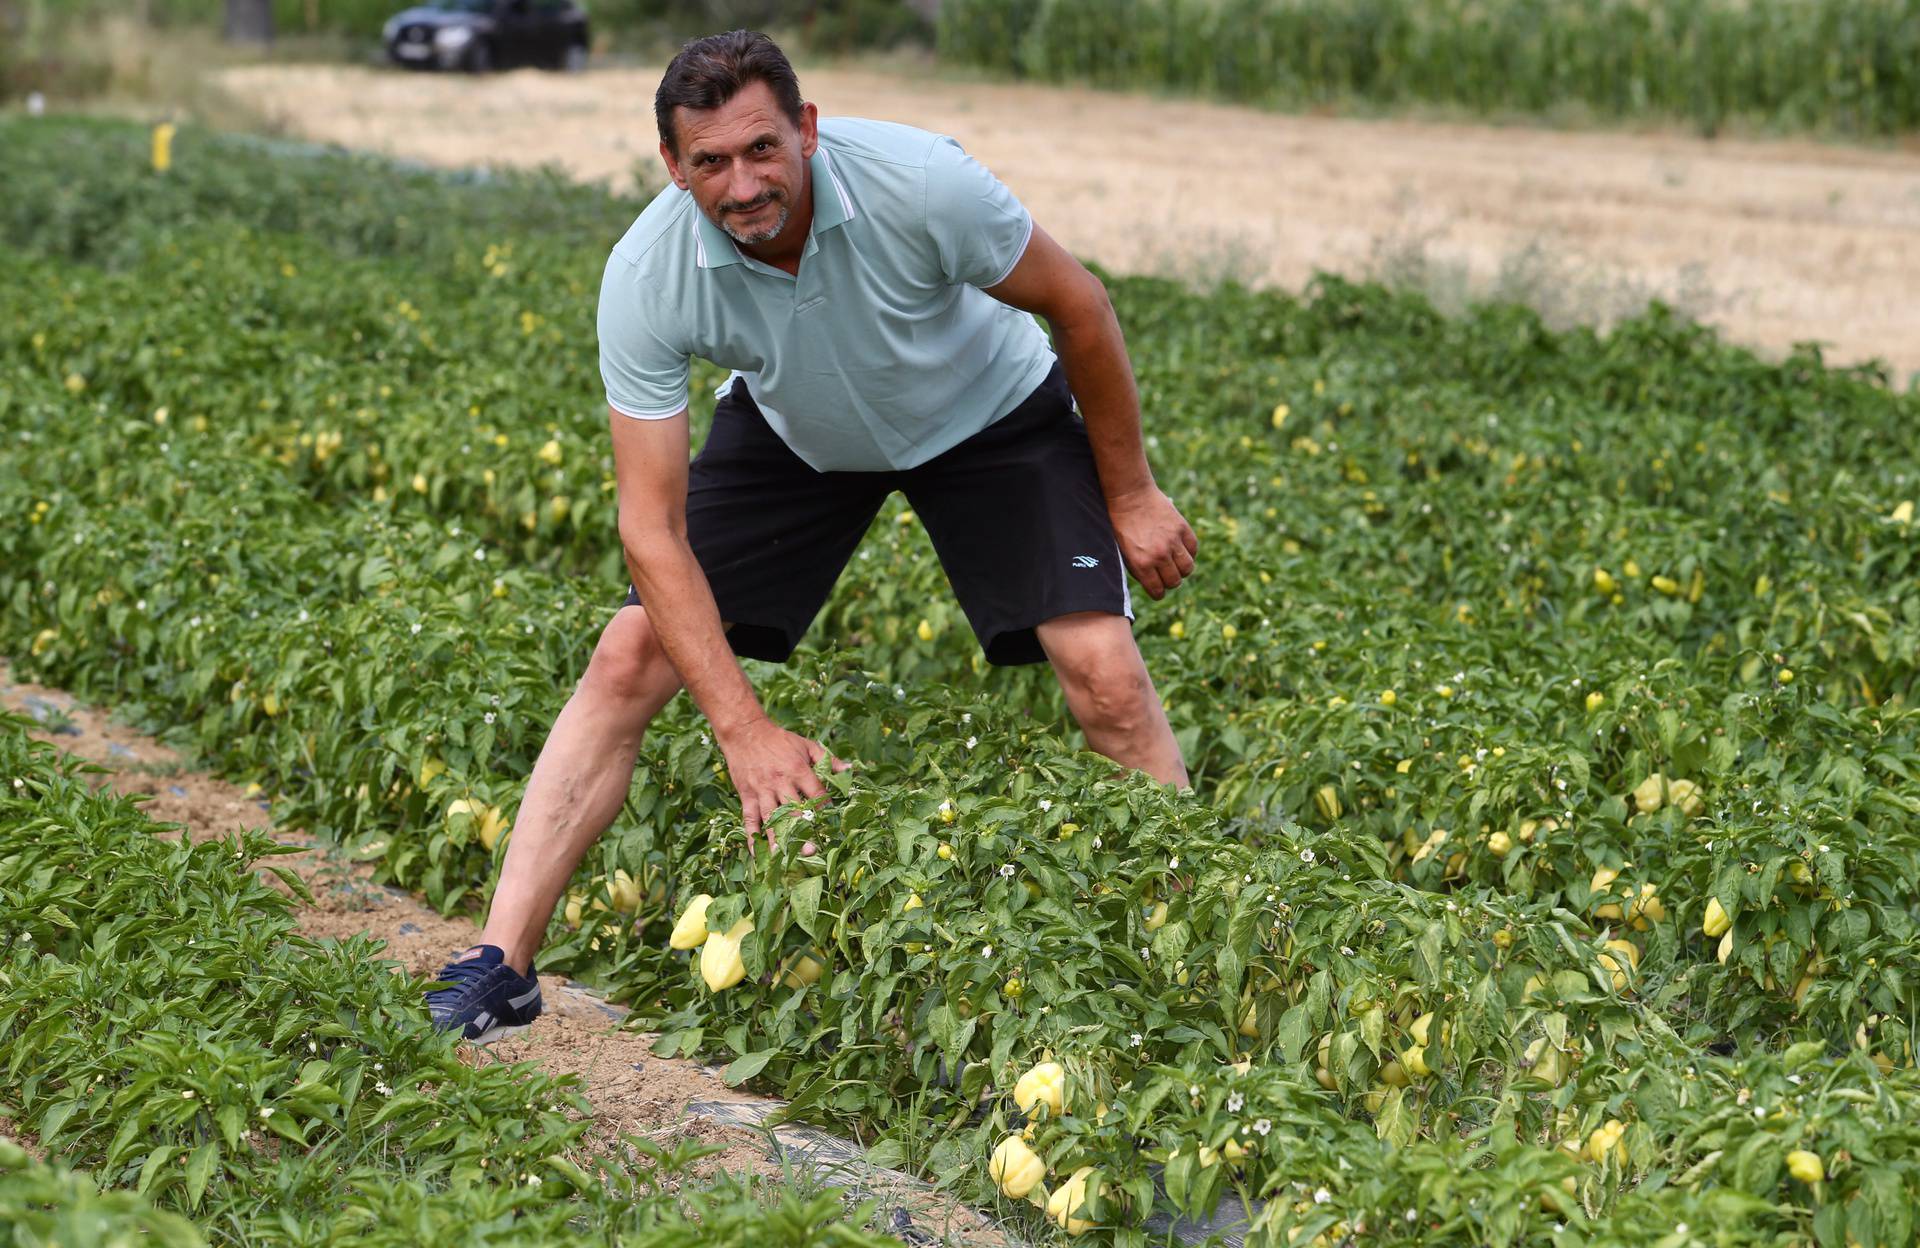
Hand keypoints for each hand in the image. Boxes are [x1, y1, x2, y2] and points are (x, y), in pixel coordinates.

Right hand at [716, 717, 849, 851]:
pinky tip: (757, 852)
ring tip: (782, 856)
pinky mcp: (747, 795)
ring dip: (776, 838)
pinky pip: (749, 818)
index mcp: (798, 770)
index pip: (815, 793)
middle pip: (793, 810)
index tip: (831, 824)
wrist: (745, 731)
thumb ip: (828, 760)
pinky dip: (752, 836)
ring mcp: (762, 790)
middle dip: (801, 831)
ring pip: (770, 818)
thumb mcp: (806, 745)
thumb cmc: (779, 740)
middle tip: (811, 851)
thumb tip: (850, 770)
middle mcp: (780, 782)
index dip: (824, 809)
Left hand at [1109, 485, 1196, 599]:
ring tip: (1176, 564)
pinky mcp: (1182, 528)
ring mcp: (1172, 541)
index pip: (1158, 591)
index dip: (1158, 593)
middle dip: (1170, 582)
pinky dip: (1190, 552)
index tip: (1158, 590)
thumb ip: (1138, 568)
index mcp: (1141, 564)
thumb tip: (1152, 583)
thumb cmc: (1121, 524)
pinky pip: (1193, 548)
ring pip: (1188, 568)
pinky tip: (1181, 549)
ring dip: (1182, 569)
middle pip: (1175, 581)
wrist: (1129, 496)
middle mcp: (1159, 555)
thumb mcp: (1123, 551)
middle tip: (1167, 576)